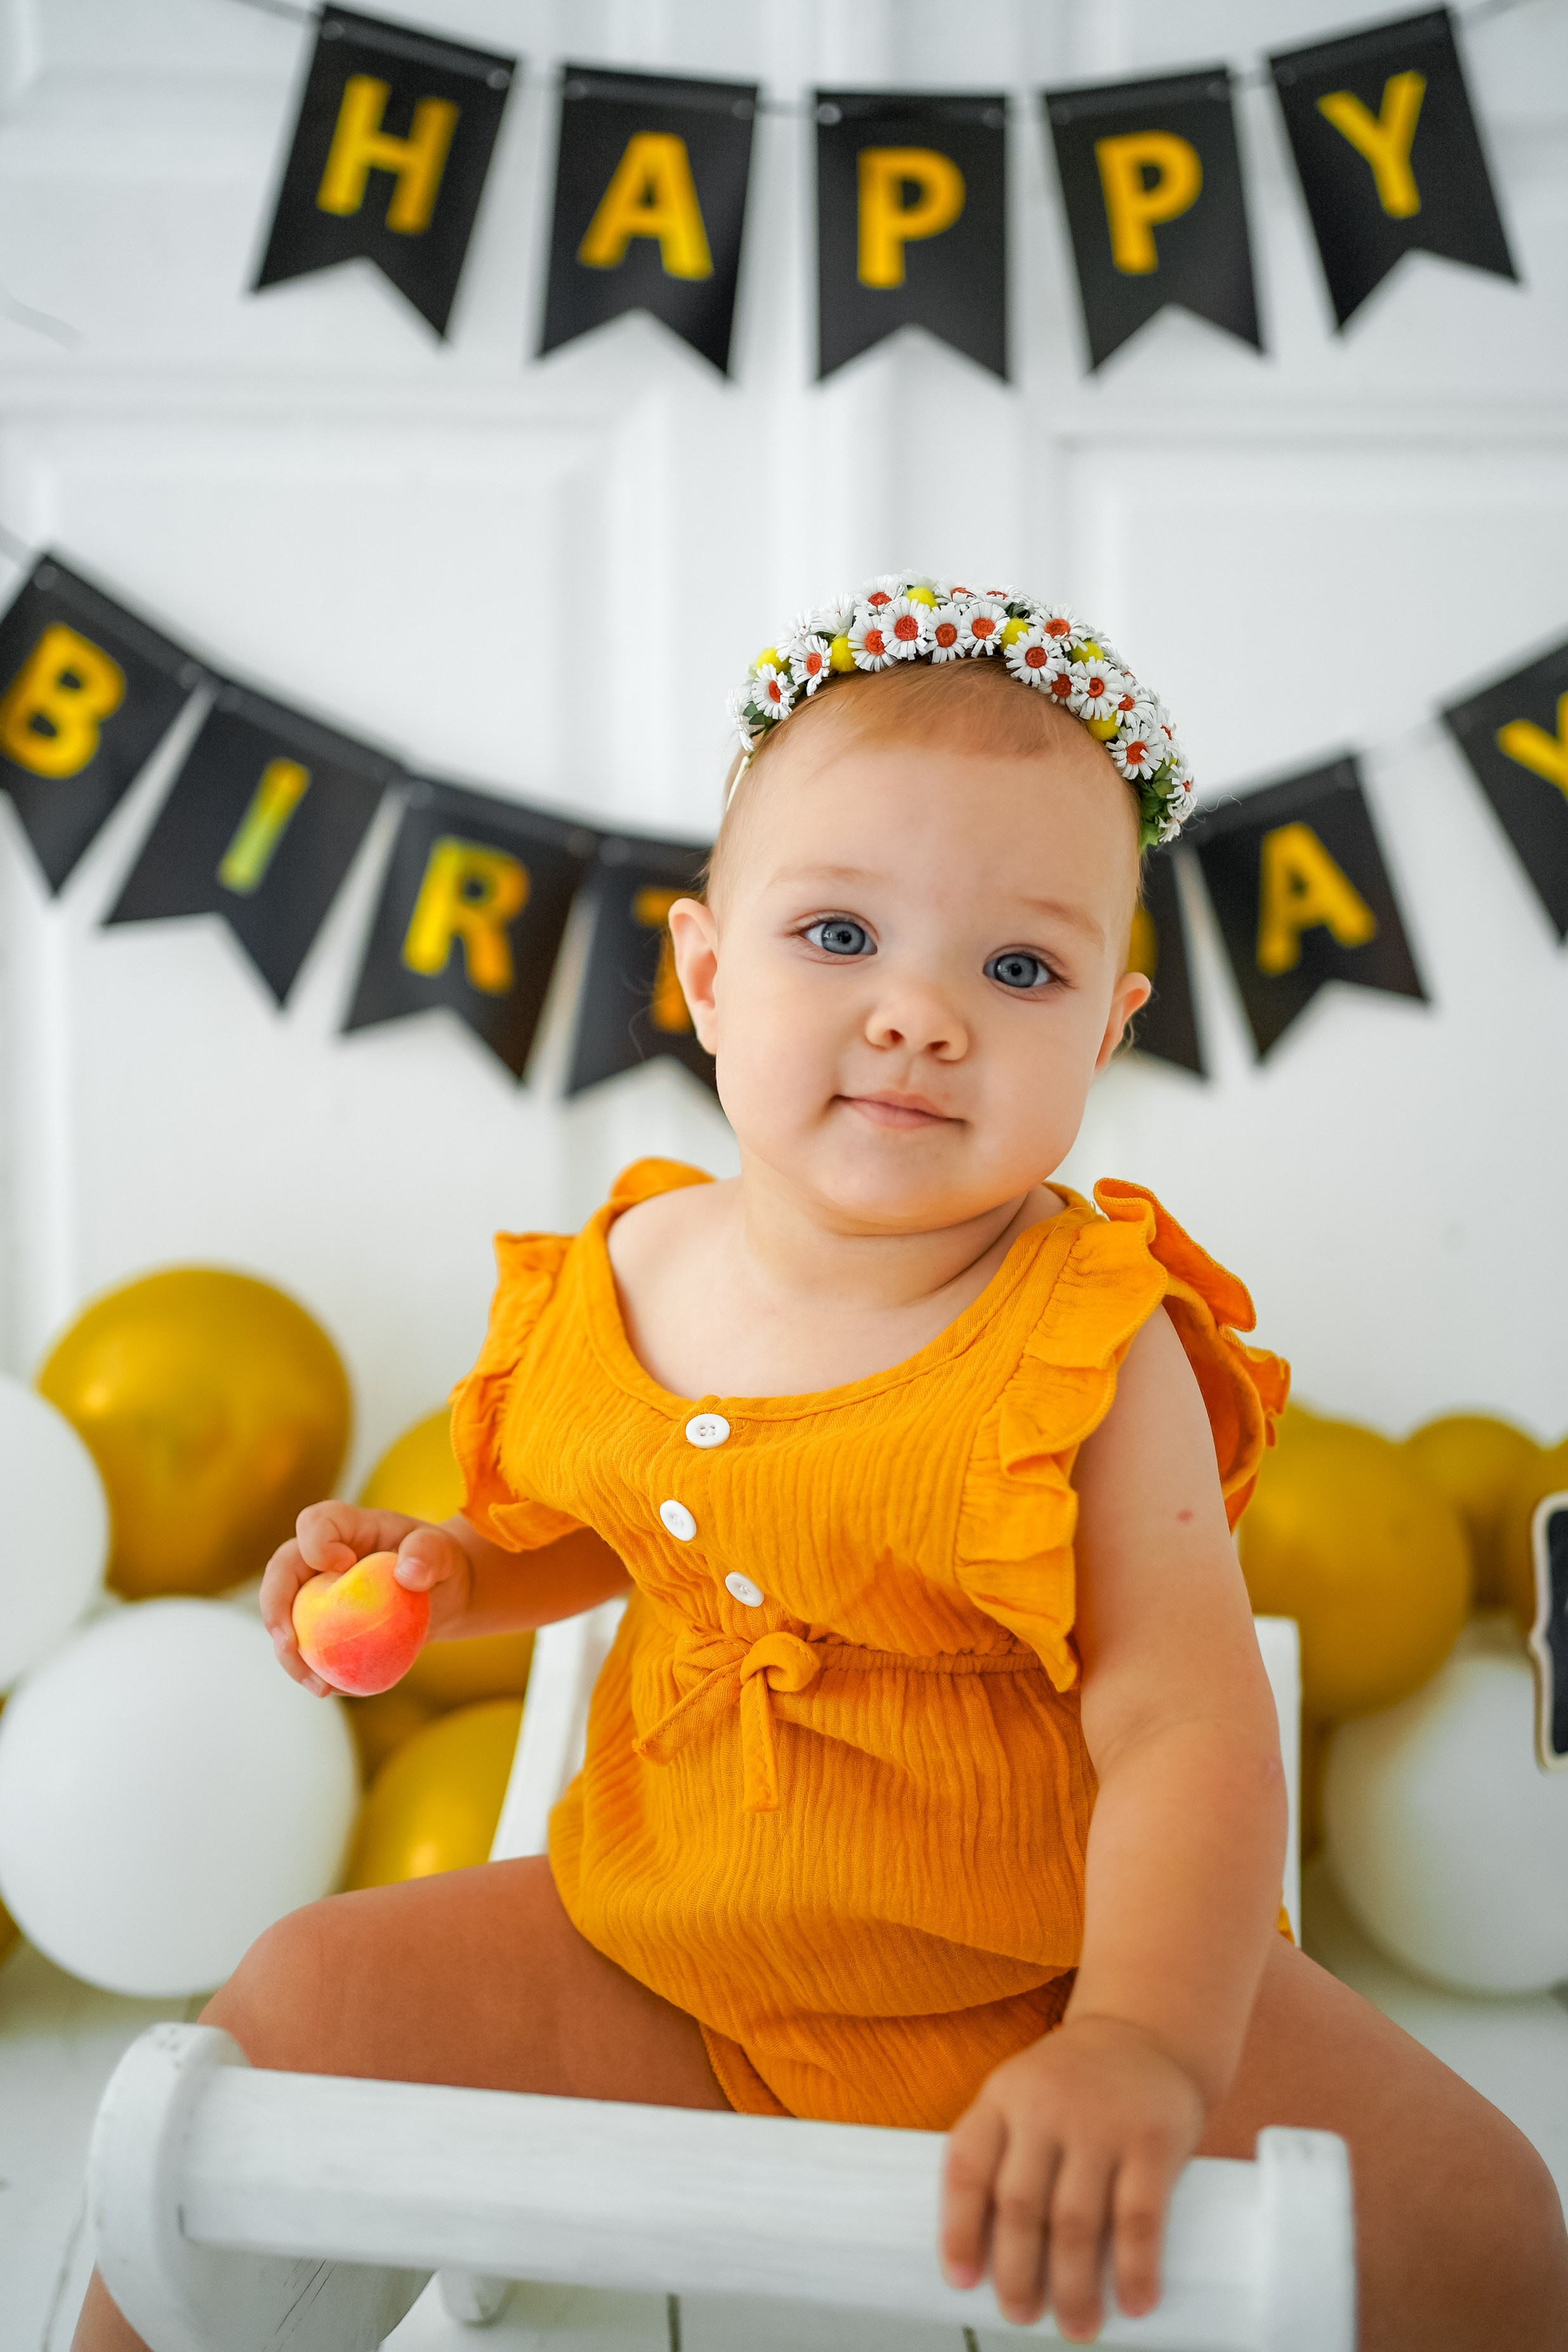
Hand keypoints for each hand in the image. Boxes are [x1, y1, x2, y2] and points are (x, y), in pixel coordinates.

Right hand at [260, 1501, 473, 1695]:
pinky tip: (333, 1690)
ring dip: (291, 1655)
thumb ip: (428, 1554)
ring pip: (284, 1620)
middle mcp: (319, 1560)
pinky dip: (313, 1672)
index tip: (342, 1566)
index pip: (314, 1524)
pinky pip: (306, 1650)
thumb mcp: (443, 1552)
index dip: (316, 1544)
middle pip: (280, 1574)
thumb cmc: (437, 1563)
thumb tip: (408, 1574)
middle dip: (275, 1610)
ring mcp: (316, 1594)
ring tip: (318, 1686)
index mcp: (345, 1529)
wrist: (440, 1595)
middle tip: (289, 1645)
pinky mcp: (322, 1629)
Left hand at [940, 2014, 1205, 2340]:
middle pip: (1020, 2205)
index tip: (960, 2281)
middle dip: (1017, 2273)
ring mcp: (1101, 2123)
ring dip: (1073, 2286)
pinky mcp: (1153, 2140)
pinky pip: (1139, 2216)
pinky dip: (1135, 2268)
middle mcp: (1046, 2107)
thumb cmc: (1074, 2083)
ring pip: (1075, 2221)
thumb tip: (987, 2255)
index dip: (958, 2228)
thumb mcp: (1022, 2094)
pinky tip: (1134, 2302)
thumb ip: (1005, 2154)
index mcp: (1004, 2097)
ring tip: (1076, 2326)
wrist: (1147, 2032)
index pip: (968, 2165)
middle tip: (1021, 2315)